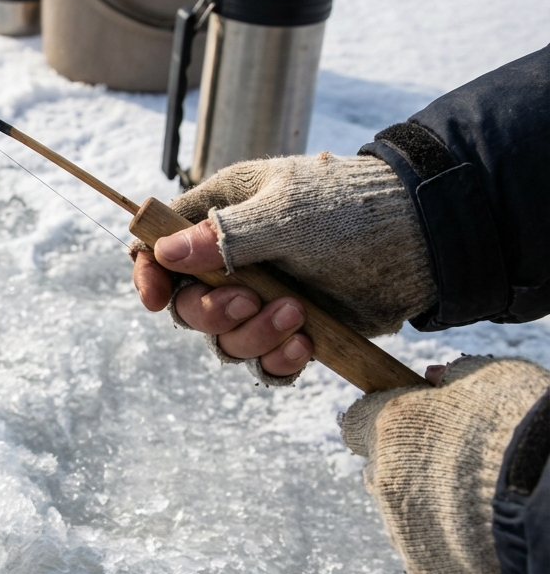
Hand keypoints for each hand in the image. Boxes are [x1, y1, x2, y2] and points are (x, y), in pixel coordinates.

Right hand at [131, 154, 436, 384]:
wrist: (424, 240)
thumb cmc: (352, 210)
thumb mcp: (286, 215)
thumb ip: (225, 236)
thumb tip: (165, 251)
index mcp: (221, 216)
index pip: (161, 247)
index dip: (149, 274)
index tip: (154, 299)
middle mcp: (234, 261)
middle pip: (187, 305)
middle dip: (213, 313)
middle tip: (250, 302)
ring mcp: (264, 299)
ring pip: (225, 341)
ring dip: (252, 338)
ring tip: (297, 317)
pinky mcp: (294, 330)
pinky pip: (264, 364)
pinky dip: (278, 362)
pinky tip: (306, 344)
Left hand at [341, 356, 549, 573]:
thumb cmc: (529, 430)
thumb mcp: (492, 381)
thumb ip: (453, 379)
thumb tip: (432, 379)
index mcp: (391, 427)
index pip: (356, 422)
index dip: (384, 424)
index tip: (410, 428)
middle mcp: (385, 482)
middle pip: (379, 474)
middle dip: (409, 472)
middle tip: (460, 472)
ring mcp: (404, 534)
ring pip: (404, 521)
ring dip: (432, 515)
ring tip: (482, 510)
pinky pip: (434, 563)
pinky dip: (457, 555)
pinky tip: (489, 543)